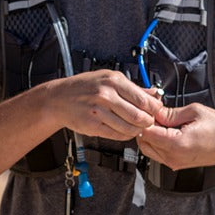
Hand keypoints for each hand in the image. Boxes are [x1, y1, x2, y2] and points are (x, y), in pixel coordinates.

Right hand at [45, 70, 163, 140]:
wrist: (59, 98)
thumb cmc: (85, 86)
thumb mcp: (109, 78)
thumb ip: (133, 88)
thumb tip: (154, 93)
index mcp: (113, 81)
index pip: (143, 99)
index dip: (154, 108)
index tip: (156, 111)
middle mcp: (106, 95)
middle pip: (138, 115)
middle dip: (147, 121)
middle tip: (148, 122)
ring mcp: (98, 111)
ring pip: (129, 128)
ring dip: (137, 130)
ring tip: (137, 127)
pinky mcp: (93, 125)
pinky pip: (116, 135)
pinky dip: (125, 136)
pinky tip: (125, 131)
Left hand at [137, 103, 214, 169]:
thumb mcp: (194, 111)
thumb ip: (170, 113)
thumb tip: (154, 112)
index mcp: (177, 143)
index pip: (146, 133)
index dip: (145, 119)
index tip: (150, 111)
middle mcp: (173, 157)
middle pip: (144, 142)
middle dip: (145, 128)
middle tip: (156, 115)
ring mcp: (174, 163)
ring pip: (148, 149)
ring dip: (150, 135)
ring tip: (163, 123)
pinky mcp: (176, 164)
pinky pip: (157, 154)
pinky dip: (157, 142)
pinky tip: (167, 131)